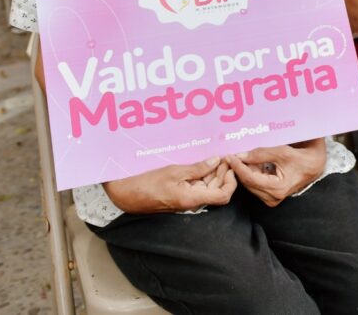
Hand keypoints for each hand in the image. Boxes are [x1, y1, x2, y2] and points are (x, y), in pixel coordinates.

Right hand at [103, 158, 236, 213]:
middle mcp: (193, 202)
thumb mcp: (174, 171)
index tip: (229, 165)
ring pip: (209, 187)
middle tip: (222, 155)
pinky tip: (201, 163)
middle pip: (218, 189)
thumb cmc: (147, 183)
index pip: (223, 196)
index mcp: (193, 198)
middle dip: (223, 173)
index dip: (231, 181)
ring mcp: (187, 200)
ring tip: (213, 156)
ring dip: (214, 173)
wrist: (126, 194)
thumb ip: (197, 168)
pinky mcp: (181, 196)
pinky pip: (198, 186)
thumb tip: (216, 161)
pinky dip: (203, 175)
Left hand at [226, 139, 326, 207]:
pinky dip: (251, 172)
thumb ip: (261, 153)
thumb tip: (240, 155)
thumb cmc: (304, 157)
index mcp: (277, 189)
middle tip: (230, 154)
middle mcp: (273, 198)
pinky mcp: (271, 195)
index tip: (229, 155)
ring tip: (237, 156)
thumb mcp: (283, 152)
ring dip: (244, 170)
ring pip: (250, 183)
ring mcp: (272, 198)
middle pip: (248, 182)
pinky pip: (256, 183)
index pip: (250, 178)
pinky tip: (248, 162)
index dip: (238, 167)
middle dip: (238, 169)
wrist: (316, 164)